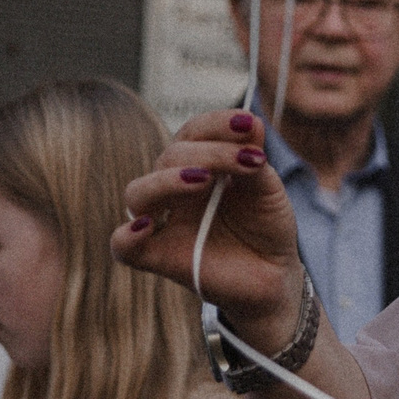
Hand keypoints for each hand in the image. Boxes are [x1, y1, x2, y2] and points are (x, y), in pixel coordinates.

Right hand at [111, 111, 303, 342]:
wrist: (274, 275)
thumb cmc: (265, 226)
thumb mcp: (268, 189)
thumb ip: (254, 160)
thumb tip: (251, 123)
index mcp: (198, 165)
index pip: (192, 133)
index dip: (215, 124)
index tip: (248, 125)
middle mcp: (175, 190)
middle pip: (168, 157)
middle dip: (208, 153)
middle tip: (245, 160)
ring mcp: (164, 224)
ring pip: (139, 193)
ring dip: (167, 180)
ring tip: (204, 180)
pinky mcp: (161, 259)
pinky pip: (124, 248)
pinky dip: (126, 236)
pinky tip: (146, 227)